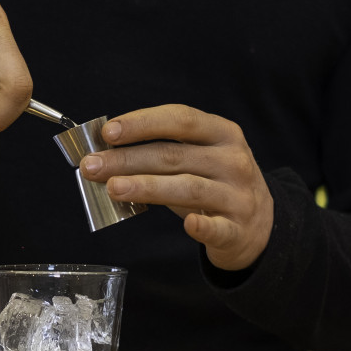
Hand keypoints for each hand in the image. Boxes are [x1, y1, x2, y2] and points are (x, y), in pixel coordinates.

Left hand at [79, 105, 273, 270]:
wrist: (259, 226)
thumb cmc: (215, 185)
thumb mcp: (198, 159)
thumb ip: (161, 153)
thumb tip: (106, 155)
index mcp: (222, 133)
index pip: (180, 120)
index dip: (143, 123)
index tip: (108, 132)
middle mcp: (232, 161)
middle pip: (173, 155)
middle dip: (127, 159)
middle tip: (91, 166)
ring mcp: (237, 196)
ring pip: (187, 188)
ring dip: (147, 187)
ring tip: (113, 188)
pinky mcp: (237, 230)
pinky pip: (216, 227)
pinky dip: (201, 225)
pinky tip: (186, 224)